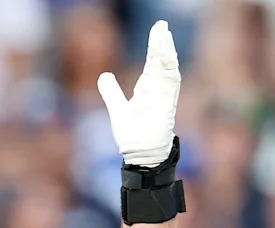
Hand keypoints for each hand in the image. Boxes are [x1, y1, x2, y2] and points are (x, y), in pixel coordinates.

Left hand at [98, 20, 180, 166]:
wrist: (140, 156)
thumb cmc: (133, 136)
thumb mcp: (118, 109)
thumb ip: (112, 92)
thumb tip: (104, 75)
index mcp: (148, 90)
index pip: (153, 63)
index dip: (155, 48)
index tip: (158, 31)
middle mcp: (158, 92)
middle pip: (160, 62)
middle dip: (161, 44)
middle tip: (161, 25)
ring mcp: (163, 98)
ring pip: (167, 69)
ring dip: (166, 52)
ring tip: (164, 34)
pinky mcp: (166, 106)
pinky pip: (170, 84)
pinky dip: (169, 69)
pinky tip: (168, 55)